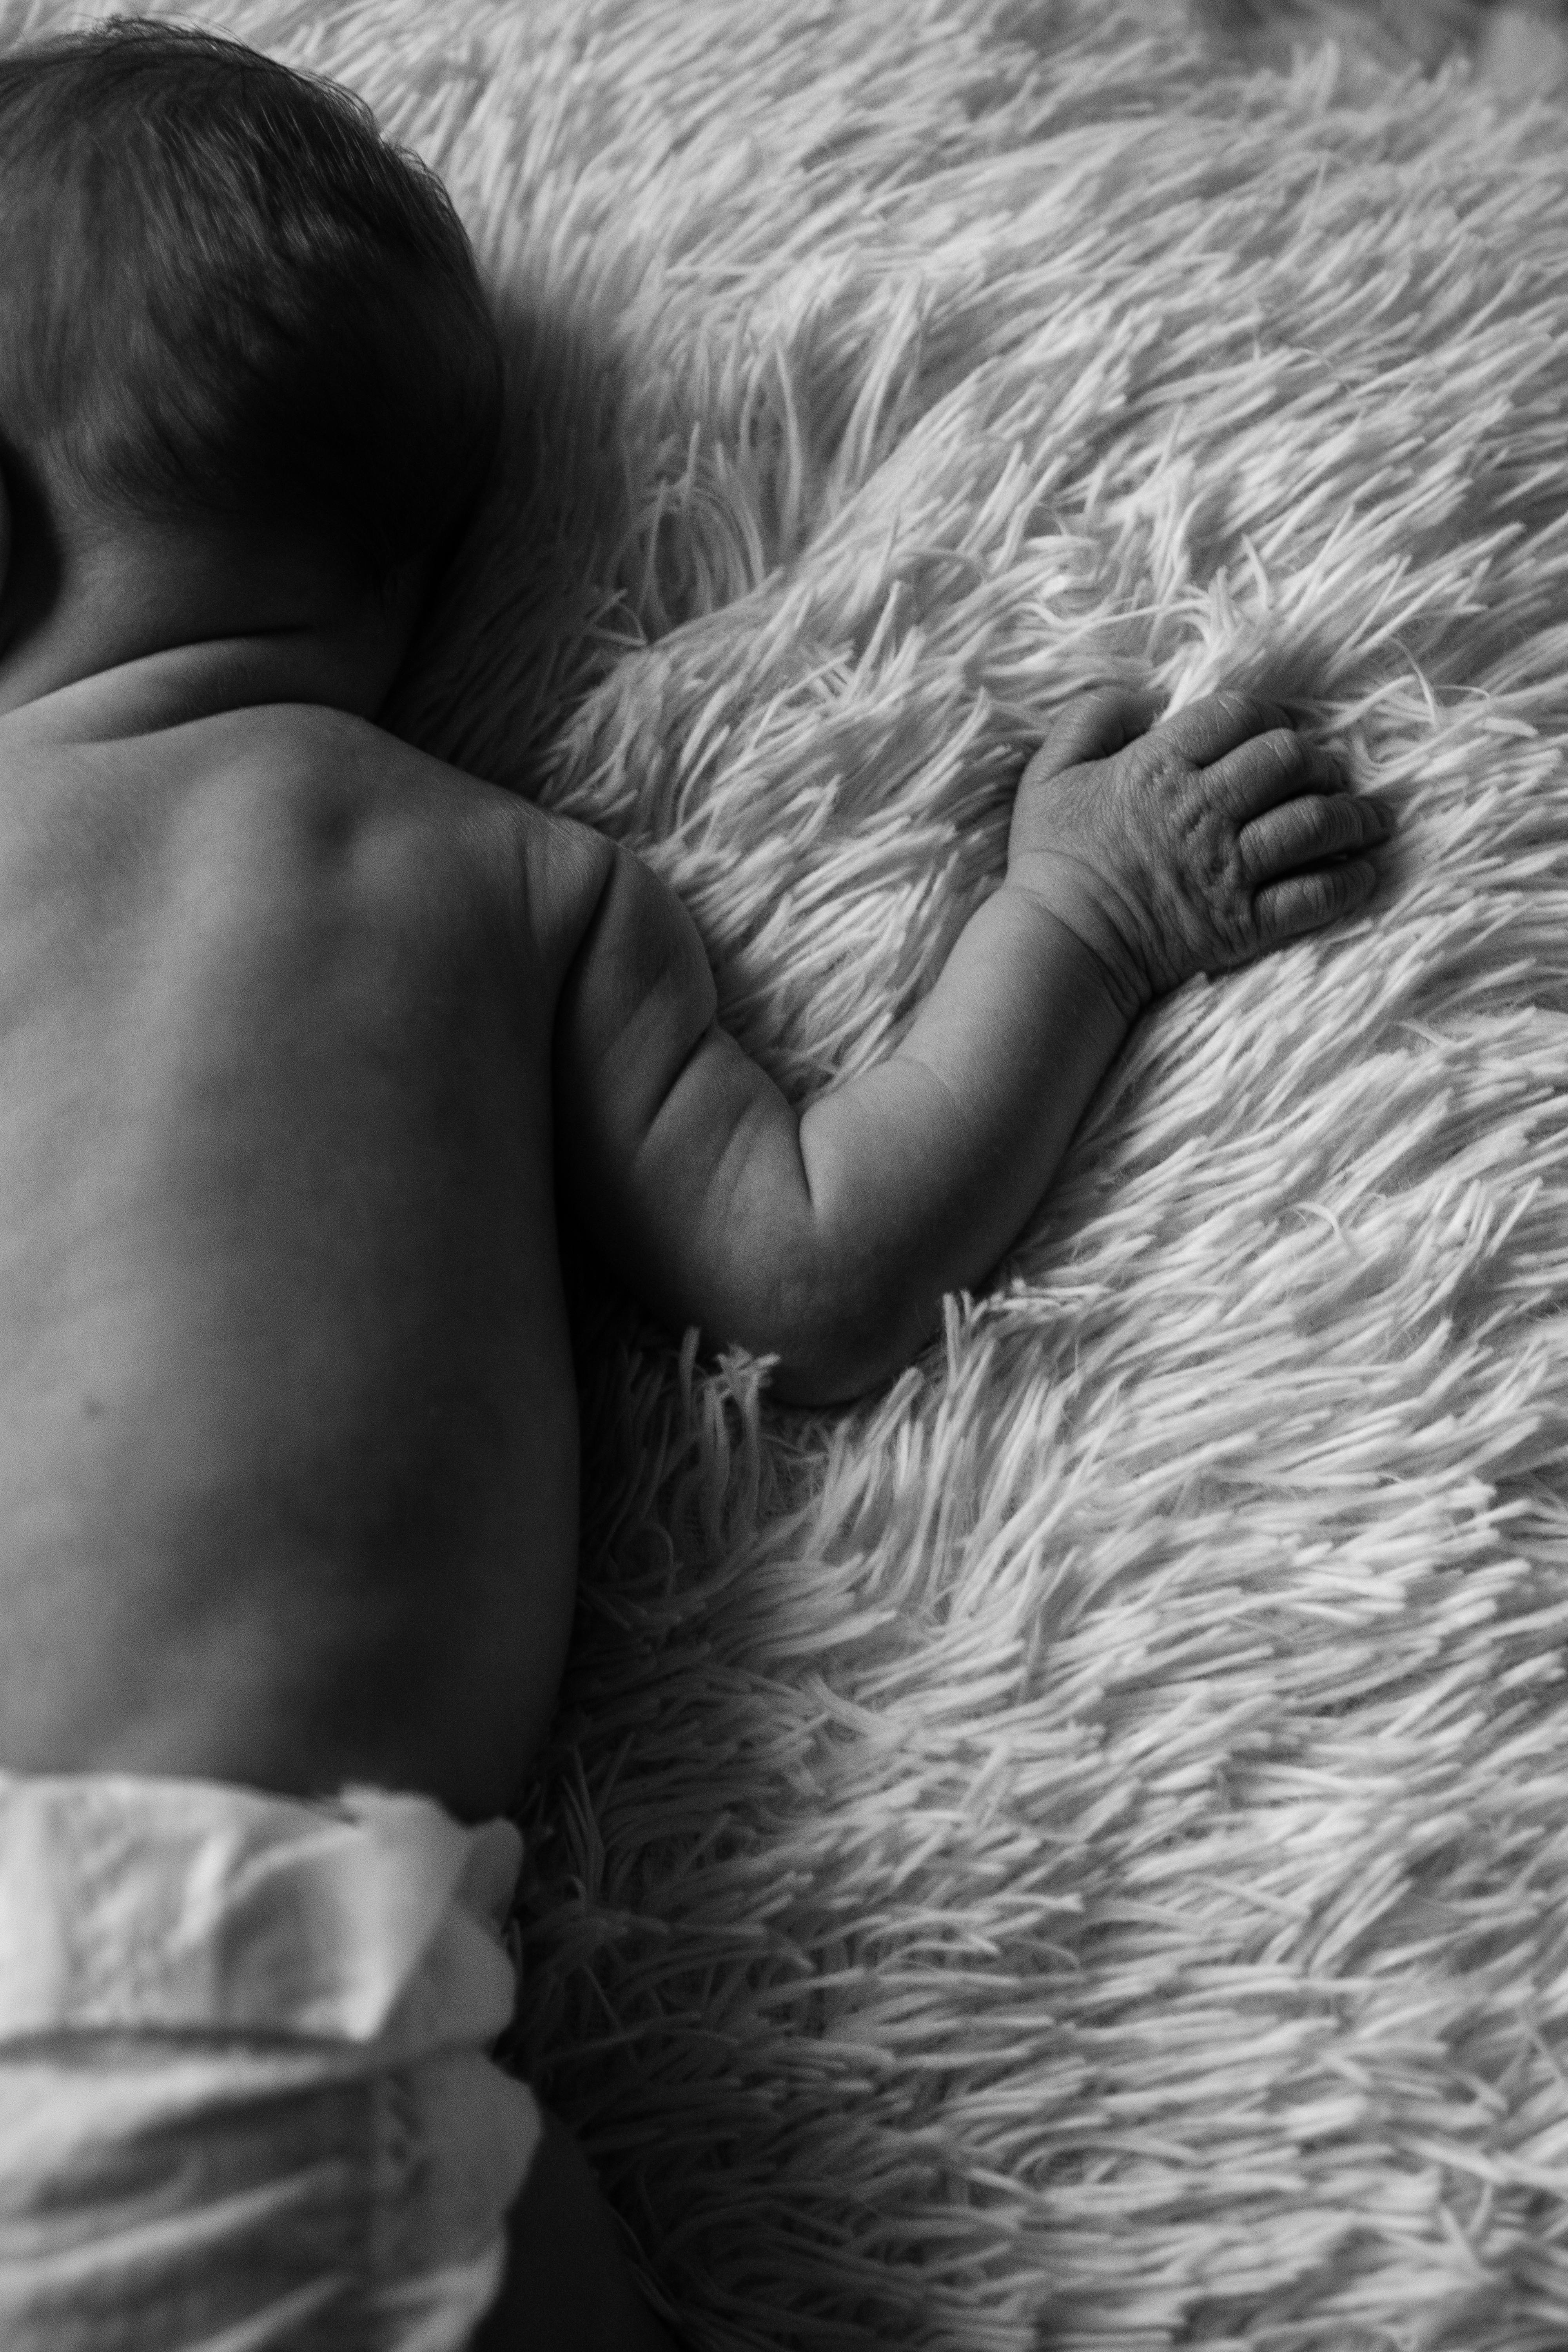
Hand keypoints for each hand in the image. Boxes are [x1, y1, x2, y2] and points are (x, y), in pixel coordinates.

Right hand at [1006, 687, 1394, 1019]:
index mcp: (1160, 767)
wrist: (1059, 948)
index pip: (1238, 715)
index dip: (1269, 714)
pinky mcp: (1243, 924)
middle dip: (1319, 760)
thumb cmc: (1051, 861)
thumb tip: (1143, 696)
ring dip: (1354, 816)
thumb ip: (1092, 717)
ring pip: (1315, 823)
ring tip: (1370, 818)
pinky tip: (1363, 872)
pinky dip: (1348, 882)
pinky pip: (1314, 897)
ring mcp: (1228, 869)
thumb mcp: (1049, 772)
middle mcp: (1203, 811)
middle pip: (1289, 761)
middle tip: (1327, 771)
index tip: (1280, 729)